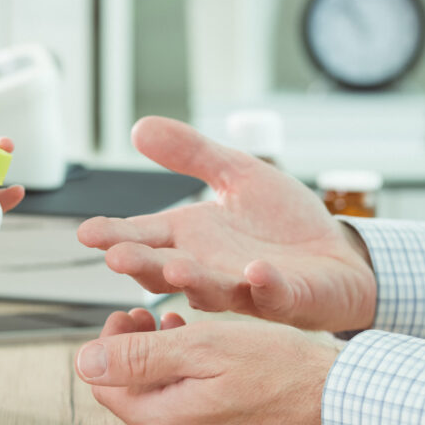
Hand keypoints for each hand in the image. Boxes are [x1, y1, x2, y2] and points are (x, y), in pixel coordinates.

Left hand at [75, 309, 337, 424]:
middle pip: (130, 394)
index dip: (111, 343)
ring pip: (158, 401)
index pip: (105, 384)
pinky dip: (185, 381)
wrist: (341, 406)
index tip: (131, 313)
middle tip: (153, 315)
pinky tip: (204, 356)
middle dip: (134, 351)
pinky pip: (186, 413)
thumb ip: (138, 357)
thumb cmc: (280, 371)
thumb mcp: (202, 348)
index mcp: (163, 422)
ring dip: (159, 362)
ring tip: (178, 326)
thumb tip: (83, 362)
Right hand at [77, 116, 375, 331]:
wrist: (338, 256)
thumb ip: (190, 153)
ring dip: (192, 279)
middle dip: (141, 264)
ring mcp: (243, 287)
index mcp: (189, 238)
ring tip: (174, 266)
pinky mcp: (284, 297)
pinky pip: (272, 295)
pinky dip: (264, 286)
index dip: (114, 235)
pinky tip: (255, 273)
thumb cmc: (282, 223)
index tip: (86, 233)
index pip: (142, 235)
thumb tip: (139, 127)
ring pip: (209, 288)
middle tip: (117, 257)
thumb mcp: (236, 173)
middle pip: (164, 269)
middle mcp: (207, 267)